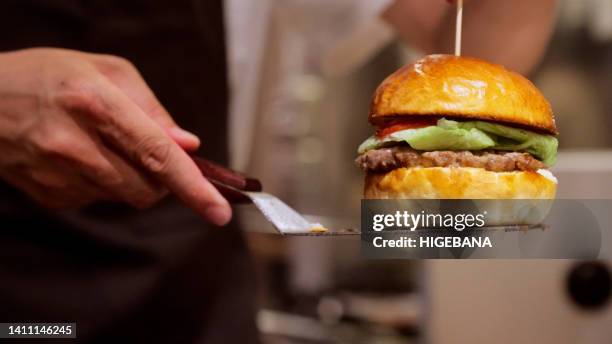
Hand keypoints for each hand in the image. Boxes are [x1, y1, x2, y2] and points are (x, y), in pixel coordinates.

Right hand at [0, 48, 230, 224]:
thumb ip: (153, 110)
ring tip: (102, 144)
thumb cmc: (48, 76)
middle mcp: (75, 145)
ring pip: (126, 196)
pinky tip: (80, 156)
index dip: (193, 186)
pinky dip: (105, 182)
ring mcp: (59, 177)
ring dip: (132, 177)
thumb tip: (188, 146)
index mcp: (95, 104)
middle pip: (147, 187)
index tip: (218, 211)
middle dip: (163, 179)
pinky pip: (99, 199)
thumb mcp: (105, 71)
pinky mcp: (50, 197)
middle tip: (150, 153)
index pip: (157, 155)